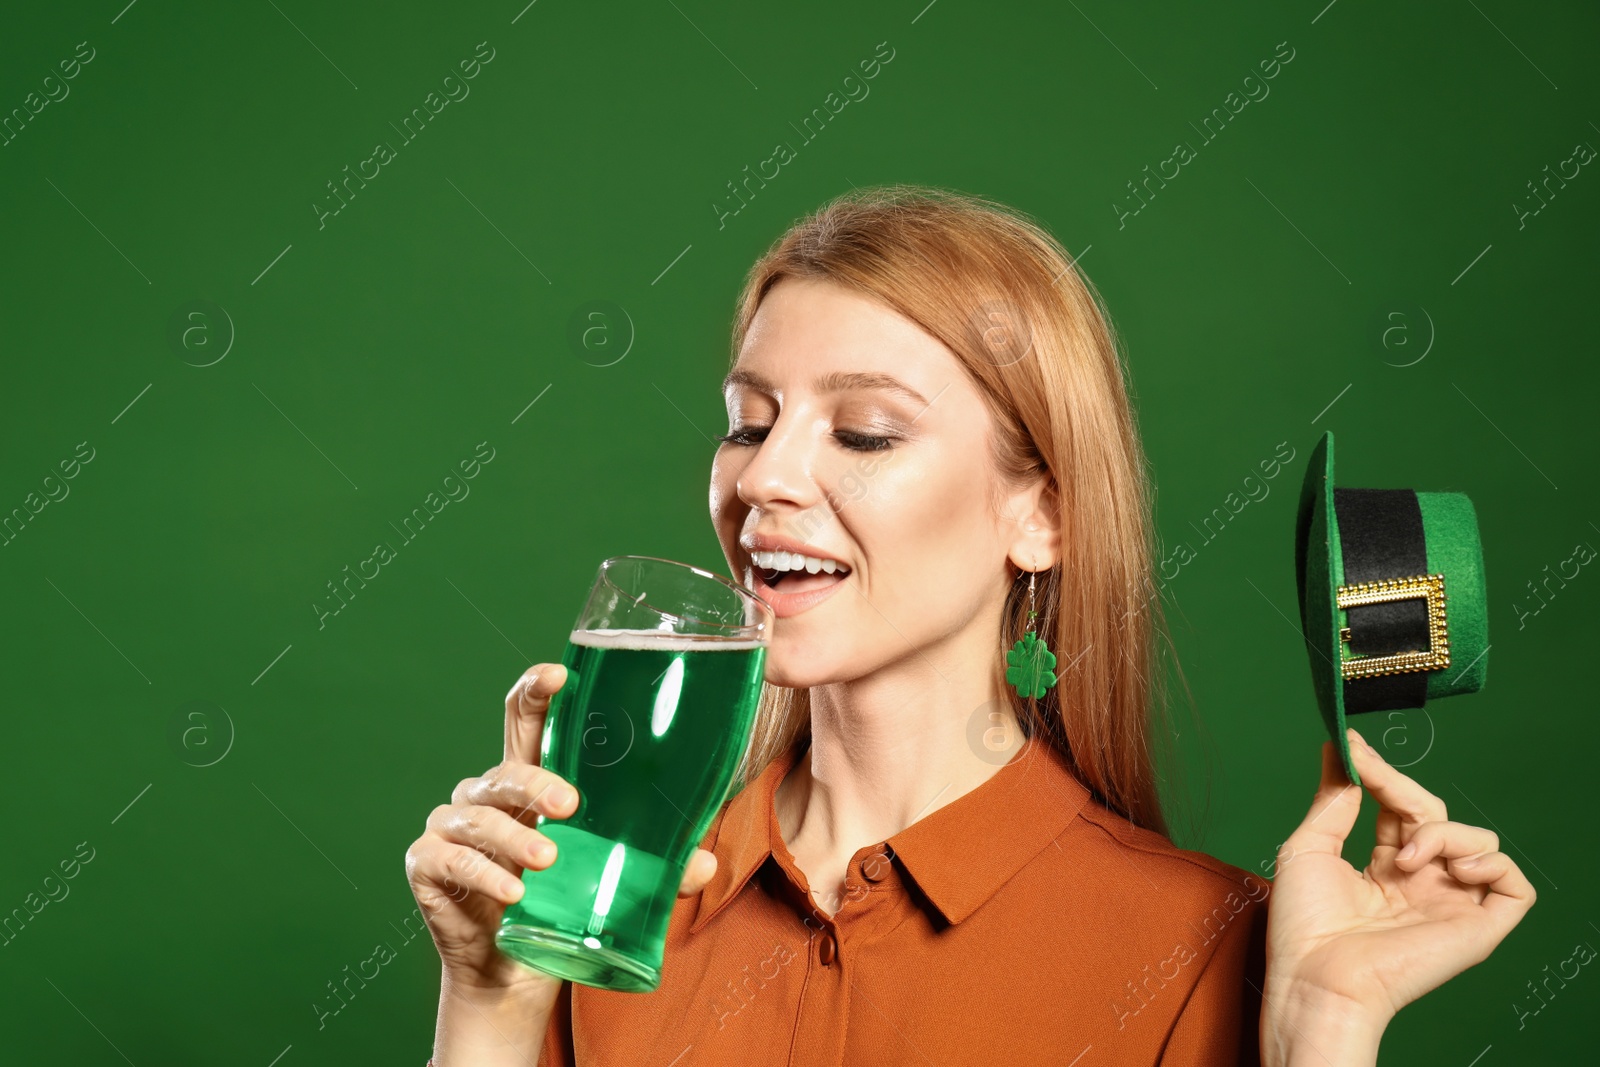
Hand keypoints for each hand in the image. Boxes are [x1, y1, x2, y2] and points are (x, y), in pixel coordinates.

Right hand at [404, 662, 719, 995]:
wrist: (512, 969)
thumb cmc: (559, 901)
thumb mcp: (606, 875)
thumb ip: (652, 865)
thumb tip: (704, 863)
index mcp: (529, 777)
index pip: (526, 720)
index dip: (535, 691)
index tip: (557, 675)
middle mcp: (486, 792)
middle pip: (506, 770)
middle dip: (536, 782)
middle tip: (569, 805)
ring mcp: (451, 825)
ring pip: (480, 816)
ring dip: (515, 837)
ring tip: (547, 861)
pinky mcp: (428, 864)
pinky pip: (452, 860)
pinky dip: (484, 874)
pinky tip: (512, 893)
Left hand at [1262, 728, 1535, 1060]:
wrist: (1320, 976)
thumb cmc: (1305, 924)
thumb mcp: (1309, 846)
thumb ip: (1333, 799)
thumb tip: (1340, 750)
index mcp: (1385, 868)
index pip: (1400, 808)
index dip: (1382, 775)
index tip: (1353, 745)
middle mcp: (1422, 884)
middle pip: (1436, 815)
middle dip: (1403, 789)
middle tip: (1372, 778)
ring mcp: (1451, 904)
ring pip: (1478, 841)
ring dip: (1441, 832)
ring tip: (1404, 859)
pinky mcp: (1479, 928)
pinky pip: (1514, 884)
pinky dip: (1490, 864)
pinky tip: (1452, 869)